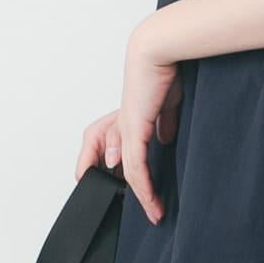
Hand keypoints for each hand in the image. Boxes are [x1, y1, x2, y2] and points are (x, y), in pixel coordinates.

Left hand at [85, 23, 180, 225]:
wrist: (161, 50)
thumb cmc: (165, 69)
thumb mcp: (167, 102)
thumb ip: (163, 123)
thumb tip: (163, 139)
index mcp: (126, 115)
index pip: (104, 142)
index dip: (107, 162)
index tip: (128, 186)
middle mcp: (120, 123)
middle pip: (96, 155)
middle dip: (108, 183)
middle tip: (133, 204)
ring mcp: (125, 127)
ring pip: (121, 168)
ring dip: (139, 195)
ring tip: (152, 212)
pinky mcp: (134, 129)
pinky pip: (135, 165)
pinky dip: (143, 186)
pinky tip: (151, 200)